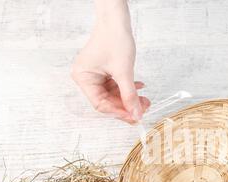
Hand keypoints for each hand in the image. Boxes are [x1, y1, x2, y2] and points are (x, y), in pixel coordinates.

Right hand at [71, 1, 149, 123]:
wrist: (117, 20)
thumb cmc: (114, 38)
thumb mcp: (124, 71)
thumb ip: (130, 95)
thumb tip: (136, 114)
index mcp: (83, 77)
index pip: (100, 104)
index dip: (118, 112)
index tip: (134, 116)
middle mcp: (86, 78)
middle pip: (107, 101)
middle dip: (126, 105)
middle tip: (142, 110)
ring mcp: (95, 75)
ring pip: (113, 95)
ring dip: (129, 98)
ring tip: (144, 100)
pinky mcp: (104, 72)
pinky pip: (116, 86)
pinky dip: (127, 88)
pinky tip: (139, 88)